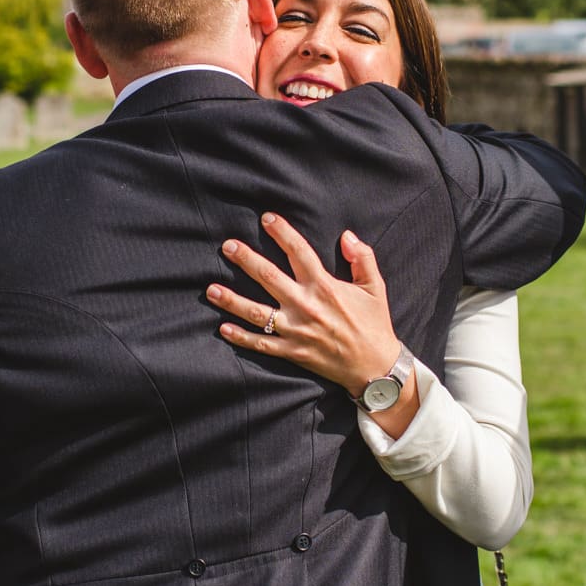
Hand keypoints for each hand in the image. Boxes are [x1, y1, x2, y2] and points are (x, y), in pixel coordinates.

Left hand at [209, 214, 399, 391]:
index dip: (282, 233)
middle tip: (227, 247)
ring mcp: (296, 331)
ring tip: (210, 289)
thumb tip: (346, 235)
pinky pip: (262, 344)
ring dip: (232, 300)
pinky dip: (241, 337)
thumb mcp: (375, 287)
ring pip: (257, 313)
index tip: (266, 218)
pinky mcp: (292, 352)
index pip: (299, 252)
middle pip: (269, 277)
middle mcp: (306, 306)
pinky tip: (223, 328)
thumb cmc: (374, 324)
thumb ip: (363, 258)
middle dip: (245, 259)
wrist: (374, 367)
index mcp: (325, 287)